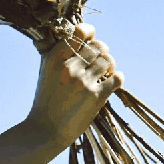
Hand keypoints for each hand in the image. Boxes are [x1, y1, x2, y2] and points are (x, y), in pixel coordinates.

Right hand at [26, 23, 123, 147]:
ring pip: (108, 60)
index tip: (92, 38)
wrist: (45, 131)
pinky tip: (113, 81)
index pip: (80, 32)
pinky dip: (118, 78)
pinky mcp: (96, 96)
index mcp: (55, 58)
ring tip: (105, 71)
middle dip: (102, 51)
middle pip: (98, 46)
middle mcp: (69, 67)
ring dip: (110, 65)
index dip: (90, 32)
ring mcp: (83, 82)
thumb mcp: (46, 71)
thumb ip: (59, 52)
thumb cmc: (47, 99)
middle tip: (100, 59)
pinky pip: (117, 78)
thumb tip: (78, 34)